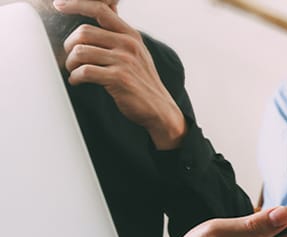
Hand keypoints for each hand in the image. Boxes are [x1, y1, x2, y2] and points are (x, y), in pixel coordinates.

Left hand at [54, 0, 186, 149]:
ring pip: (81, 52)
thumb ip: (119, 34)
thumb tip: (104, 9)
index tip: (59, 5)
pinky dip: (75, 77)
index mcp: (131, 35)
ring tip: (73, 71)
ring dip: (70, 63)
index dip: (77, 4)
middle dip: (69, 45)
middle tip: (70, 58)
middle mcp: (129, 45)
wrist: (160, 109)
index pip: (100, 9)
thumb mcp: (136, 53)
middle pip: (83, 32)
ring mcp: (125, 61)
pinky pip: (85, 71)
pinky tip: (77, 81)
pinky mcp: (119, 79)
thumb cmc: (142, 82)